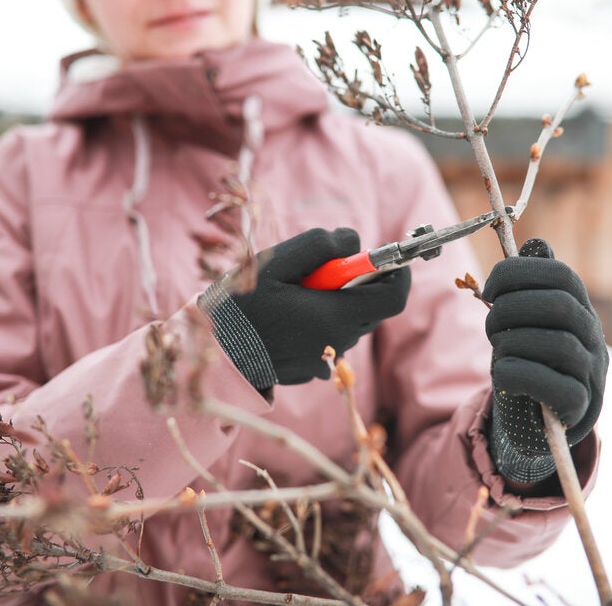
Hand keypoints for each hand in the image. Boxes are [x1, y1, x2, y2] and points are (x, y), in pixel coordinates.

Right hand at [200, 228, 410, 388]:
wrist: (212, 357)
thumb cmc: (240, 307)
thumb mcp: (275, 263)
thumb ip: (320, 245)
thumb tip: (354, 241)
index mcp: (335, 317)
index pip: (394, 296)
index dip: (398, 272)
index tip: (388, 255)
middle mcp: (339, 343)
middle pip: (373, 307)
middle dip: (359, 282)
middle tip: (324, 268)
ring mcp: (327, 361)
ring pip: (351, 321)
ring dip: (337, 301)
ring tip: (295, 293)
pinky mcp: (313, 370)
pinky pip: (331, 338)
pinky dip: (321, 321)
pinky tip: (287, 316)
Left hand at [481, 238, 607, 481]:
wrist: (539, 420)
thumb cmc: (529, 362)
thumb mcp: (526, 321)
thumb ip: (530, 286)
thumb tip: (536, 243)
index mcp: (579, 309)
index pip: (562, 275)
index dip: (520, 273)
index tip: (489, 288)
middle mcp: (592, 337)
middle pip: (560, 306)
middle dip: (512, 309)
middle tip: (490, 325)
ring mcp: (591, 372)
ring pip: (557, 344)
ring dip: (512, 342)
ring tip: (497, 349)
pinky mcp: (580, 406)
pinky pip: (553, 385)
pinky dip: (517, 373)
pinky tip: (502, 374)